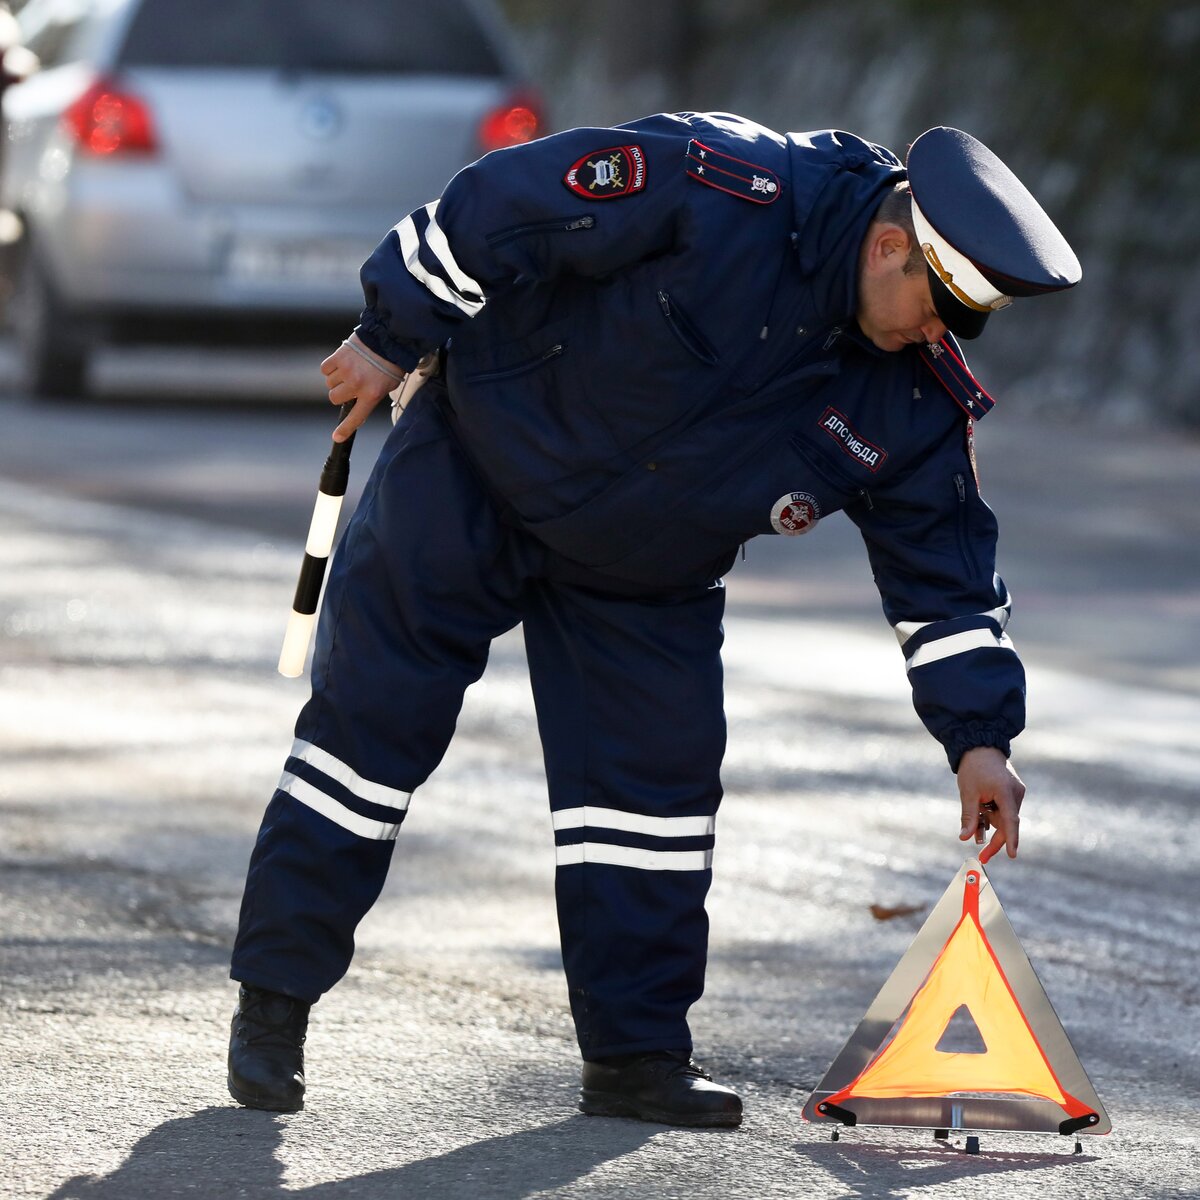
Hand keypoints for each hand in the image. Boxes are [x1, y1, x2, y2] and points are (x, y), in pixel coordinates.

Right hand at [319, 333, 406, 441]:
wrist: (388, 339)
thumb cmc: (389, 363)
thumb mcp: (386, 386)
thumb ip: (370, 397)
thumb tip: (356, 406)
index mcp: (371, 395)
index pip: (355, 418)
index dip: (345, 429)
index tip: (337, 438)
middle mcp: (357, 385)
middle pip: (334, 398)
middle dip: (340, 393)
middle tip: (351, 384)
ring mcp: (346, 371)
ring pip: (329, 384)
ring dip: (337, 379)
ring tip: (351, 370)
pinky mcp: (338, 357)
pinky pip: (325, 369)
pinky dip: (330, 367)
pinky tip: (342, 363)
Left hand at [957, 746, 1023, 861]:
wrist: (979, 746)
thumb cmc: (973, 768)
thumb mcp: (968, 793)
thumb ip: (969, 817)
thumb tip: (964, 838)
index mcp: (1006, 792)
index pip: (1011, 821)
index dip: (1011, 839)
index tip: (1013, 855)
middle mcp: (1016, 794)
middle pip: (1007, 824)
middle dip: (995, 841)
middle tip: (983, 857)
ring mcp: (1015, 793)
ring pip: (1004, 818)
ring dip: (990, 825)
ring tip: (975, 826)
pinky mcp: (1011, 793)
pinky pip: (1003, 810)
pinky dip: (992, 816)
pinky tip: (981, 812)